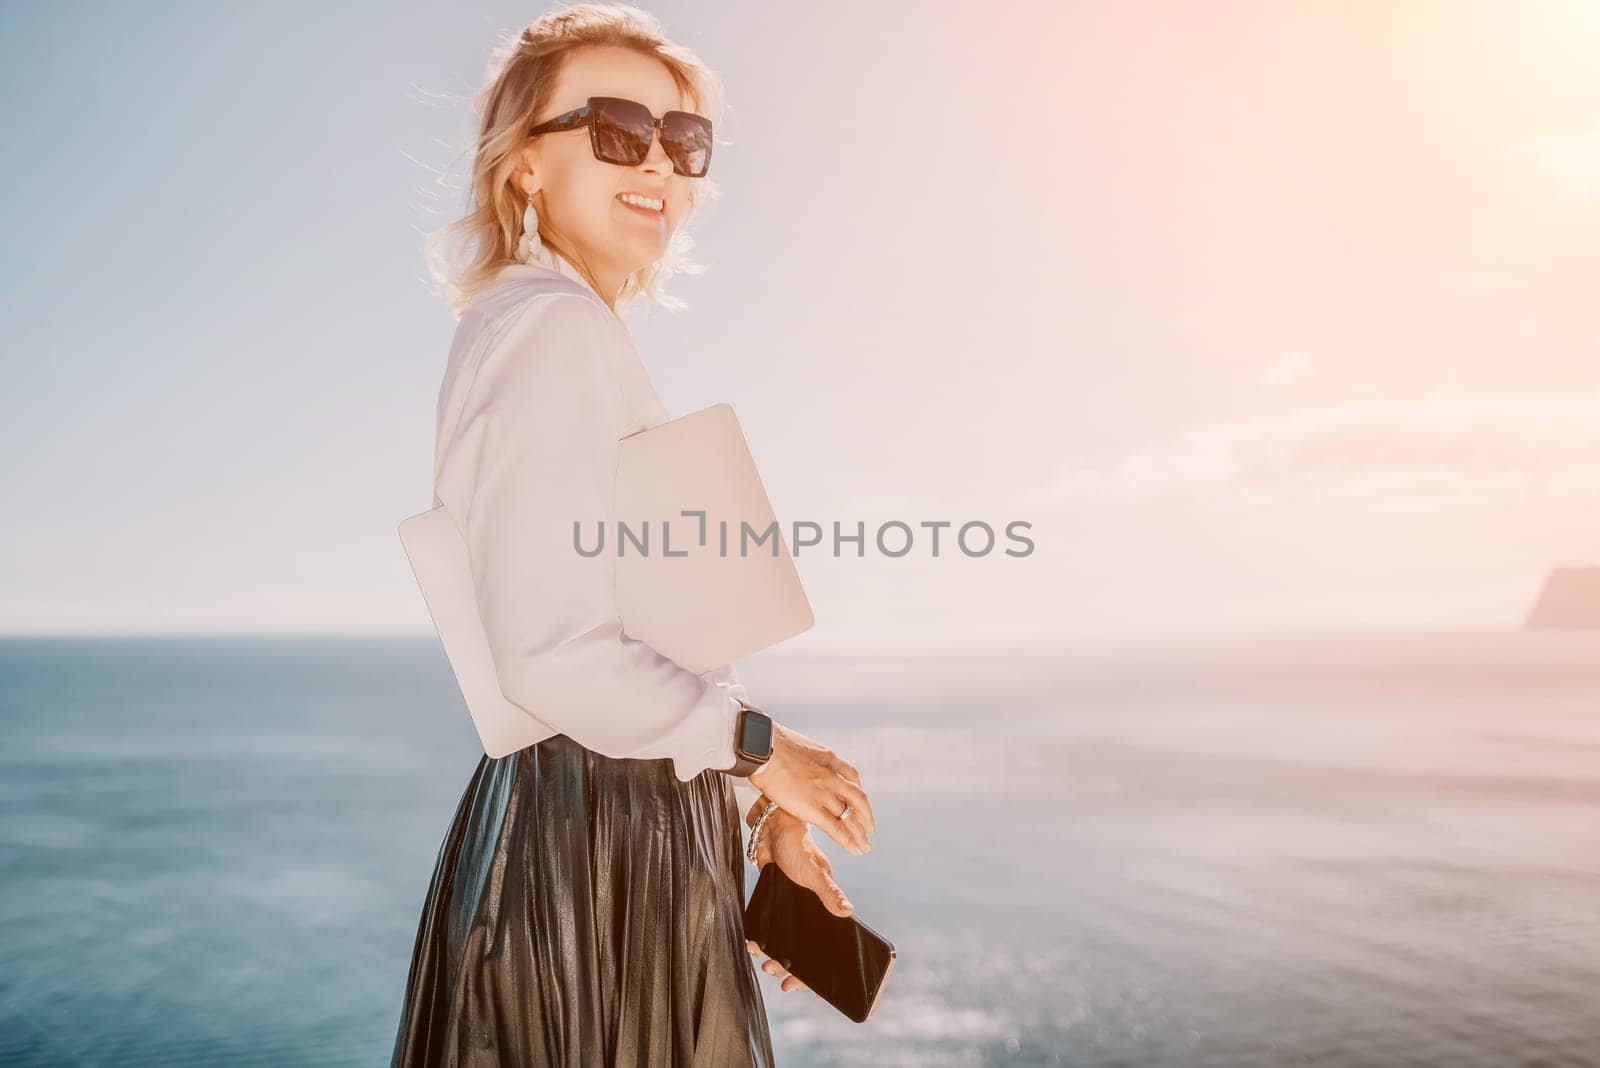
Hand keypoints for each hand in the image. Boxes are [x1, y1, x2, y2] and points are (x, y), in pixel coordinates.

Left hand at [744, 808, 854, 993]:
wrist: (771, 830)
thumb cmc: (798, 847)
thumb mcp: (814, 871)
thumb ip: (829, 892)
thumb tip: (847, 912)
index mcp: (826, 907)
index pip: (830, 945)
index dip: (825, 970)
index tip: (817, 989)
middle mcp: (811, 911)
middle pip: (807, 950)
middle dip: (795, 969)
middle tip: (781, 979)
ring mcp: (792, 909)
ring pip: (787, 943)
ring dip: (777, 957)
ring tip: (766, 964)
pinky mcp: (774, 903)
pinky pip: (769, 930)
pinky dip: (761, 940)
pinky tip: (753, 944)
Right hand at [748, 723, 875, 854]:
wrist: (763, 749)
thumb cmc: (769, 745)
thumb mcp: (797, 746)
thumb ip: (803, 758)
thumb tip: (793, 759)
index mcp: (830, 759)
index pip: (852, 776)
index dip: (857, 790)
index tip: (858, 801)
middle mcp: (833, 777)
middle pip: (858, 799)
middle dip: (866, 815)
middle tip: (869, 828)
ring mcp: (825, 793)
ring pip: (851, 817)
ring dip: (860, 832)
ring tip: (864, 845)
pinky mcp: (814, 809)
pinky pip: (837, 829)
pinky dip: (849, 841)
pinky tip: (855, 849)